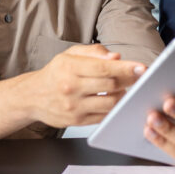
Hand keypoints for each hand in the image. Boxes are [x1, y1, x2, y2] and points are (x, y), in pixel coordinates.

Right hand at [26, 44, 144, 127]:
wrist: (32, 96)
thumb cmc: (56, 73)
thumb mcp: (70, 54)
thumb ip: (95, 52)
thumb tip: (116, 57)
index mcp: (70, 67)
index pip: (104, 68)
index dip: (126, 68)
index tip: (142, 68)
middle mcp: (71, 87)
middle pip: (110, 85)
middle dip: (129, 80)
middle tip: (138, 77)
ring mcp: (73, 106)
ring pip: (110, 102)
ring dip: (122, 95)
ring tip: (123, 88)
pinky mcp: (76, 121)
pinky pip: (103, 116)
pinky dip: (113, 108)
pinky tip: (114, 100)